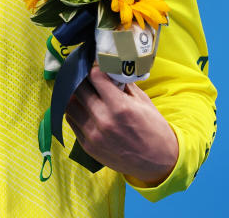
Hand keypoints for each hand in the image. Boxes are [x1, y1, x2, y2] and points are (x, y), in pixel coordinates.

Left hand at [65, 65, 177, 185]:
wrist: (159, 163)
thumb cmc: (154, 129)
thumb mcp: (143, 102)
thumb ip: (124, 84)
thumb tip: (109, 69)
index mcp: (120, 107)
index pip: (95, 77)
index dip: (94, 68)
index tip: (96, 66)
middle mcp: (104, 121)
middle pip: (78, 89)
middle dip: (82, 79)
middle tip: (87, 76)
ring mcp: (93, 135)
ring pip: (70, 105)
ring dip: (75, 96)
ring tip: (83, 92)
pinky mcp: (87, 146)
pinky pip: (71, 122)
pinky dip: (75, 112)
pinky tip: (83, 108)